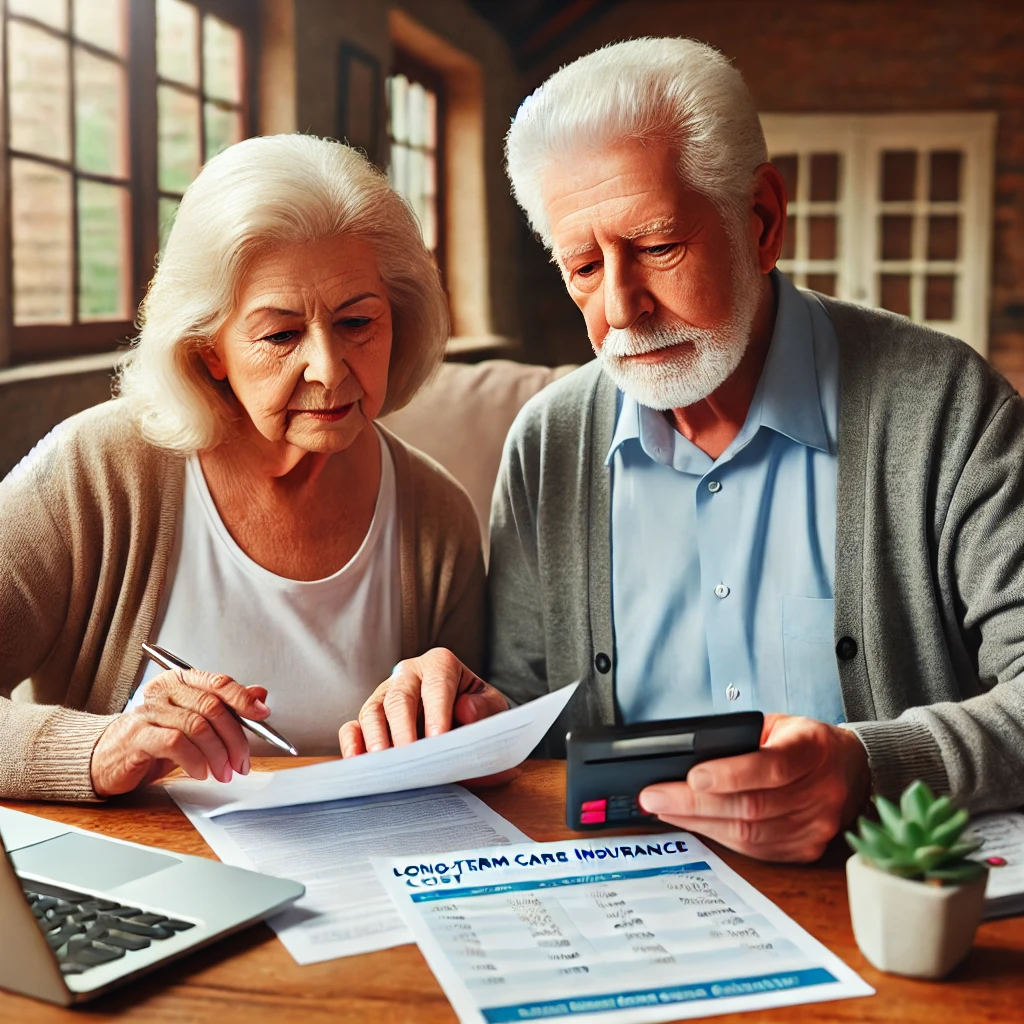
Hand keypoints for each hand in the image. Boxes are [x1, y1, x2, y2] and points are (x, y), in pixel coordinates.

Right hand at [91, 669, 270, 796]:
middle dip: (235, 738)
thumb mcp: (193, 722)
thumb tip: (259, 696)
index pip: (218, 683)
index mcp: (181, 682)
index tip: (262, 715)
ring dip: (218, 754)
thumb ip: (225, 708)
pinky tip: (200, 772)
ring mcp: (149, 712)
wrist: (105, 759)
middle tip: (242, 761)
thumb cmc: (151, 740)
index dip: (243, 698)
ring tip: (223, 772)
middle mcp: (165, 692)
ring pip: (197, 726)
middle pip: (212, 707)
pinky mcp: (137, 736)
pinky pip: (175, 743)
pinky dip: (195, 760)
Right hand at [339, 647, 508, 756]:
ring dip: (375, 737)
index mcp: (440, 665)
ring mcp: (384, 696)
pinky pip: (353, 726)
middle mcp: (407, 675)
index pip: (437, 685)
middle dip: (403, 727)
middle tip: (408, 755)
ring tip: (381, 761)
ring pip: (372, 710)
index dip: (437, 712)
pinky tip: (357, 761)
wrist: (465, 724)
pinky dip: (352, 743)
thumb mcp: (492, 706)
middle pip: (399, 697)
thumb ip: (484, 707)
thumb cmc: (477, 712)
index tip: (439, 739)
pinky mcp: (369, 718)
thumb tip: (464, 710)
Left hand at [638, 714, 871, 862]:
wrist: (850, 769)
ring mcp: (816, 826)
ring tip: (663, 809)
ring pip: (749, 833)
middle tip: (653, 796)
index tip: (692, 775)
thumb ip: (742, 739)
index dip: (731, 774)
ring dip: (698, 822)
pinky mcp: (806, 849)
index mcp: (813, 748)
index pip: (772, 766)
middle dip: (693, 802)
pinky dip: (717, 837)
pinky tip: (691, 823)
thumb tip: (687, 759)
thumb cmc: (804, 742)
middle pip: (752, 806)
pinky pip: (755, 850)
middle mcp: (821, 791)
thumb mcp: (778, 725)